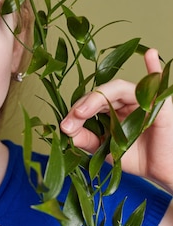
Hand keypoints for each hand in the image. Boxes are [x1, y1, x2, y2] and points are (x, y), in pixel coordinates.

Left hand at [60, 49, 172, 193]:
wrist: (158, 171)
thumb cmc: (135, 158)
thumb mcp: (103, 149)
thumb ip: (85, 139)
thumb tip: (66, 129)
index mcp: (112, 108)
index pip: (90, 102)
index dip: (76, 111)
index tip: (65, 126)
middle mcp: (125, 100)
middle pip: (101, 94)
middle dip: (83, 106)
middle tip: (69, 122)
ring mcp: (143, 99)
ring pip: (117, 89)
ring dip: (97, 98)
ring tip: (82, 111)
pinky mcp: (159, 104)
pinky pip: (158, 82)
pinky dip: (154, 67)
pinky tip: (151, 54)